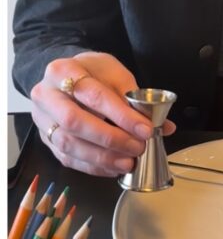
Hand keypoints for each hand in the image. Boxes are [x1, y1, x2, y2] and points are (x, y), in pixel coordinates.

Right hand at [29, 51, 176, 176]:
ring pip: (68, 144)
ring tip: (129, 162)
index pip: (94, 96)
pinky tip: (114, 167)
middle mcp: (46, 96)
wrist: (65, 76)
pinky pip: (67, 158)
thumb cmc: (92, 73)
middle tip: (138, 147)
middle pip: (75, 122)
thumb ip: (137, 98)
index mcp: (63, 71)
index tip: (146, 129)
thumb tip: (164, 126)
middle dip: (111, 138)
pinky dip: (93, 166)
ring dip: (102, 157)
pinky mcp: (45, 139)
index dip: (122, 115)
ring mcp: (42, 120)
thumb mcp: (113, 72)